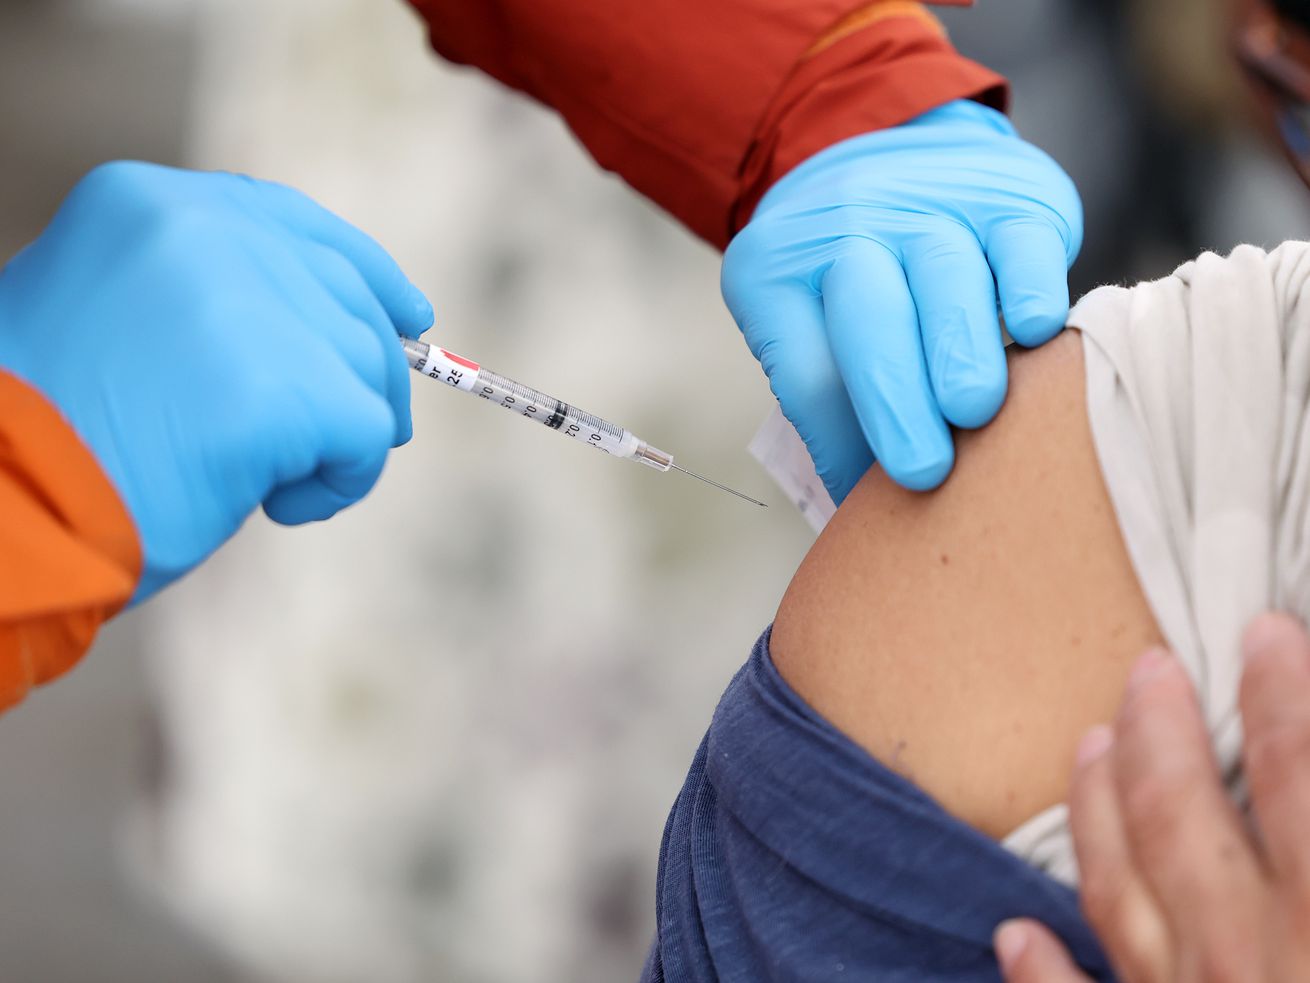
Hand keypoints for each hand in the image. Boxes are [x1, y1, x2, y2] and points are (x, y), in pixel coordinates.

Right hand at [0, 161, 432, 601]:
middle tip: (349, 437)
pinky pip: (369, 433)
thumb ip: (204, 299)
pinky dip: (344, 481)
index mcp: (147, 203)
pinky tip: (280, 506)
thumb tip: (323, 323)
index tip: (411, 315)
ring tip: (261, 482)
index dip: (363, 271)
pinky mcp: (285, 388)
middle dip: (364, 370)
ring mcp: (248, 303)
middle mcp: (202, 231)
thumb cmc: (42, 439)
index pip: (290, 222)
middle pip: (343, 295)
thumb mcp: (109, 322)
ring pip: (362, 367)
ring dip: (336, 437)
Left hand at [723, 99, 1081, 499]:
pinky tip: (1036, 330)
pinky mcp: (1010, 197)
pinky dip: (1029, 286)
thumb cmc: (851, 279)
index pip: (805, 370)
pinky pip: (1020, 241)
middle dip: (894, 399)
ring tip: (974, 411)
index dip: (835, 442)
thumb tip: (860, 516)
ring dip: (960, 348)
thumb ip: (829, 399)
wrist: (898, 156)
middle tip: (921, 470)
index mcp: (777, 273)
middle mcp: (848, 230)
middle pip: (868, 319)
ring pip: (944, 277)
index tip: (865, 507)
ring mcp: (930, 206)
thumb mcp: (807, 319)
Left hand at [995, 613, 1309, 981]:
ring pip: (1112, 889)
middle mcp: (1245, 957)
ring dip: (1096, 809)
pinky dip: (1042, 972)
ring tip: (1090, 745)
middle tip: (1150, 667)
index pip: (1297, 767)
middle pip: (1175, 809)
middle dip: (1159, 727)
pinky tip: (1016, 935)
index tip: (1264, 632)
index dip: (1280, 692)